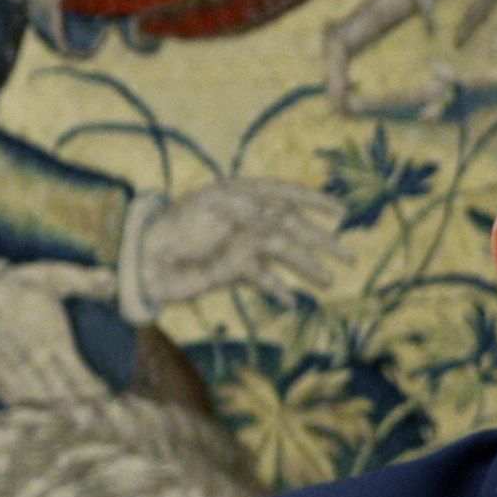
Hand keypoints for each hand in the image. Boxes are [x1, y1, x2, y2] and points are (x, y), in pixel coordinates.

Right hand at [0, 254, 118, 401]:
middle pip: (59, 395)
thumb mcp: (60, 276)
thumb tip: (111, 281)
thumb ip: (87, 281)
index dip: (95, 391)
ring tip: (73, 415)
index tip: (108, 394)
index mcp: (50, 338)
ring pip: (34, 400)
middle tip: (96, 412)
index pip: (78, 376)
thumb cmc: (33, 286)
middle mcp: (28, 355)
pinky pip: (10, 396)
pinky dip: (27, 406)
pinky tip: (42, 411)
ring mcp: (9, 365)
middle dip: (79, 407)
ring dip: (54, 410)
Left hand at [128, 176, 337, 311]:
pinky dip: (278, 290)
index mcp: (243, 195)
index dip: (315, 201)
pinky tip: (292, 302)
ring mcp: (242, 244)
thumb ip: (248, 208)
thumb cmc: (177, 226)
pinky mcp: (234, 269)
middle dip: (322, 242)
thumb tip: (280, 213)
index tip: (341, 211)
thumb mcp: (212, 207)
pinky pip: (263, 279)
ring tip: (329, 282)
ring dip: (307, 268)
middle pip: (294, 228)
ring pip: (284, 256)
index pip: (287, 194)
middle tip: (349, 257)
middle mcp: (247, 218)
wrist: (147, 260)